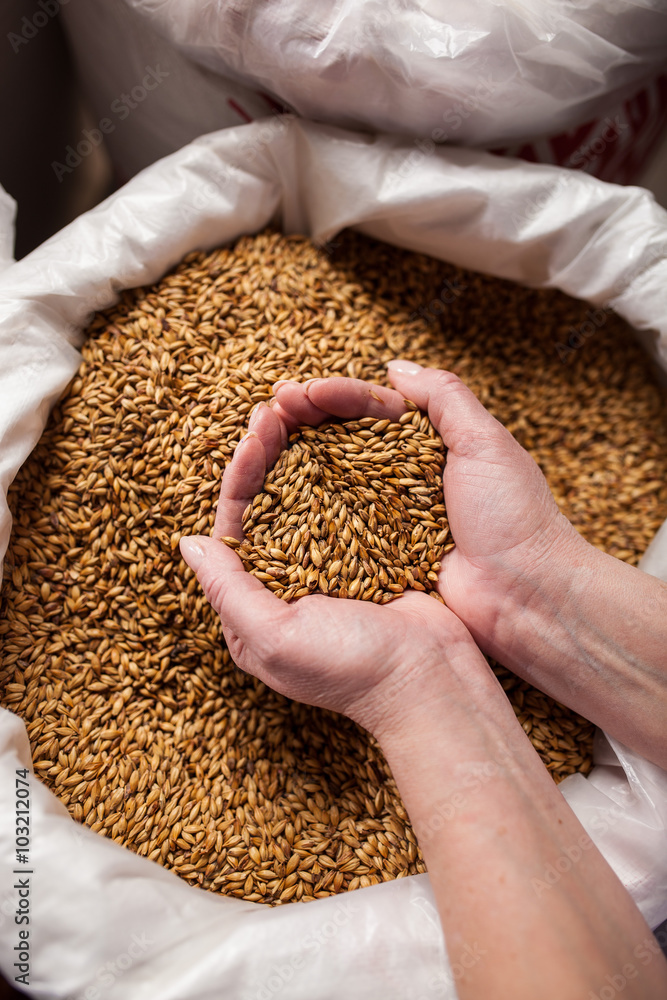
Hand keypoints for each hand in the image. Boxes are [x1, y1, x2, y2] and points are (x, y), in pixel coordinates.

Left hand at [180, 401, 499, 738]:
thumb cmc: (351, 670)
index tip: (254, 433)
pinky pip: (352, 502)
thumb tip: (190, 543)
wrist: (432, 685)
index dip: (242, 474)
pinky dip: (348, 468)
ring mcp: (334, 563)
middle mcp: (290, 579)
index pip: (236, 524)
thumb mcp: (274, 638)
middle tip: (277, 406)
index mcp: (258, 602)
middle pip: (271, 501)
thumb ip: (228, 591)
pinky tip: (349, 435)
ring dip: (306, 451)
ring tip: (307, 408)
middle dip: (270, 452)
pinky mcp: (372, 554)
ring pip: (310, 494)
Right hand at [269, 361, 580, 662]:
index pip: (369, 408)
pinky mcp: (376, 557)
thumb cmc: (513, 516)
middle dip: (301, 421)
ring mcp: (385, 518)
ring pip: (328, 482)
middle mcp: (400, 479)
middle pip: (339, 441)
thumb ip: (444, 396)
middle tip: (269, 411)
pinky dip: (302, 512)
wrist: (526, 596)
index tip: (303, 393)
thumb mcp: (486, 441)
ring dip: (291, 460)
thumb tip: (392, 367)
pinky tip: (271, 497)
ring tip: (257, 443)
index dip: (334, 396)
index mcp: (427, 446)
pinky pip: (332, 529)